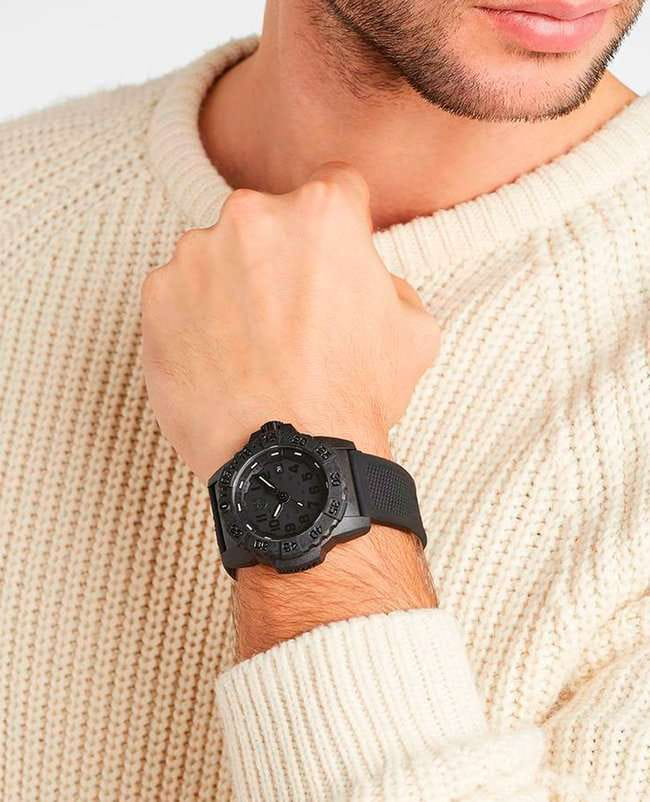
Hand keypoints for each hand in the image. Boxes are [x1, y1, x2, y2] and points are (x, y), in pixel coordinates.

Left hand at [140, 162, 439, 482]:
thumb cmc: (352, 399)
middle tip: (292, 316)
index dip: (342, 223)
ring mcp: (195, 254)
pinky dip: (196, 318)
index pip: (336, 186)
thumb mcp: (413, 332)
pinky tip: (220, 359)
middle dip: (282, 256)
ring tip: (252, 347)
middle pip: (271, 220)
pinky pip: (180, 293)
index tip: (332, 253)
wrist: (289, 462)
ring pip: (219, 254)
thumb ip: (389, 280)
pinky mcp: (156, 296)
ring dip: (234, 285)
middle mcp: (252, 216)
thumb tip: (368, 277)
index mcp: (322, 212)